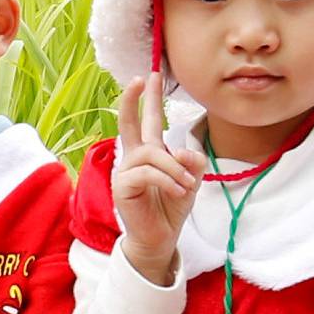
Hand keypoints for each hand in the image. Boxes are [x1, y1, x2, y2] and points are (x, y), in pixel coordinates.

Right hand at [113, 71, 205, 285]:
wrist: (160, 237)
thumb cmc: (172, 207)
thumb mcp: (190, 180)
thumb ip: (191, 161)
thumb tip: (181, 150)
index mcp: (149, 152)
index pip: (147, 120)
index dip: (148, 98)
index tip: (150, 76)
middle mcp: (134, 157)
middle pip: (130, 123)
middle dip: (135, 99)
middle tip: (142, 78)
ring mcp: (126, 171)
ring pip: (150, 153)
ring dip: (173, 167)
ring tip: (186, 185)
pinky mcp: (123, 186)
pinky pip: (147, 173)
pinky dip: (167, 180)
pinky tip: (178, 191)